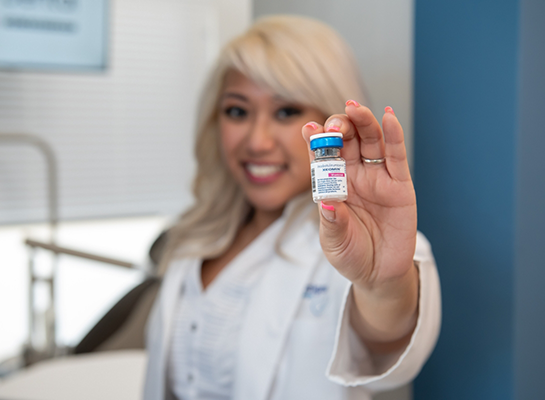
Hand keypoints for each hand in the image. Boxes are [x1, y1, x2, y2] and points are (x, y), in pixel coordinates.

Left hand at [302, 102, 417, 347]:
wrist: (379, 274)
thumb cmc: (352, 255)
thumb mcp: (334, 242)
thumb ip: (332, 222)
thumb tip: (327, 201)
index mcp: (333, 185)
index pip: (322, 156)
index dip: (316, 141)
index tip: (308, 128)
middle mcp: (354, 176)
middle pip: (347, 141)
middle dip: (340, 127)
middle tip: (334, 124)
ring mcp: (377, 178)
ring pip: (371, 141)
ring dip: (363, 123)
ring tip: (355, 109)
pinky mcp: (400, 185)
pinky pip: (396, 156)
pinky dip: (394, 135)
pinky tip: (388, 117)